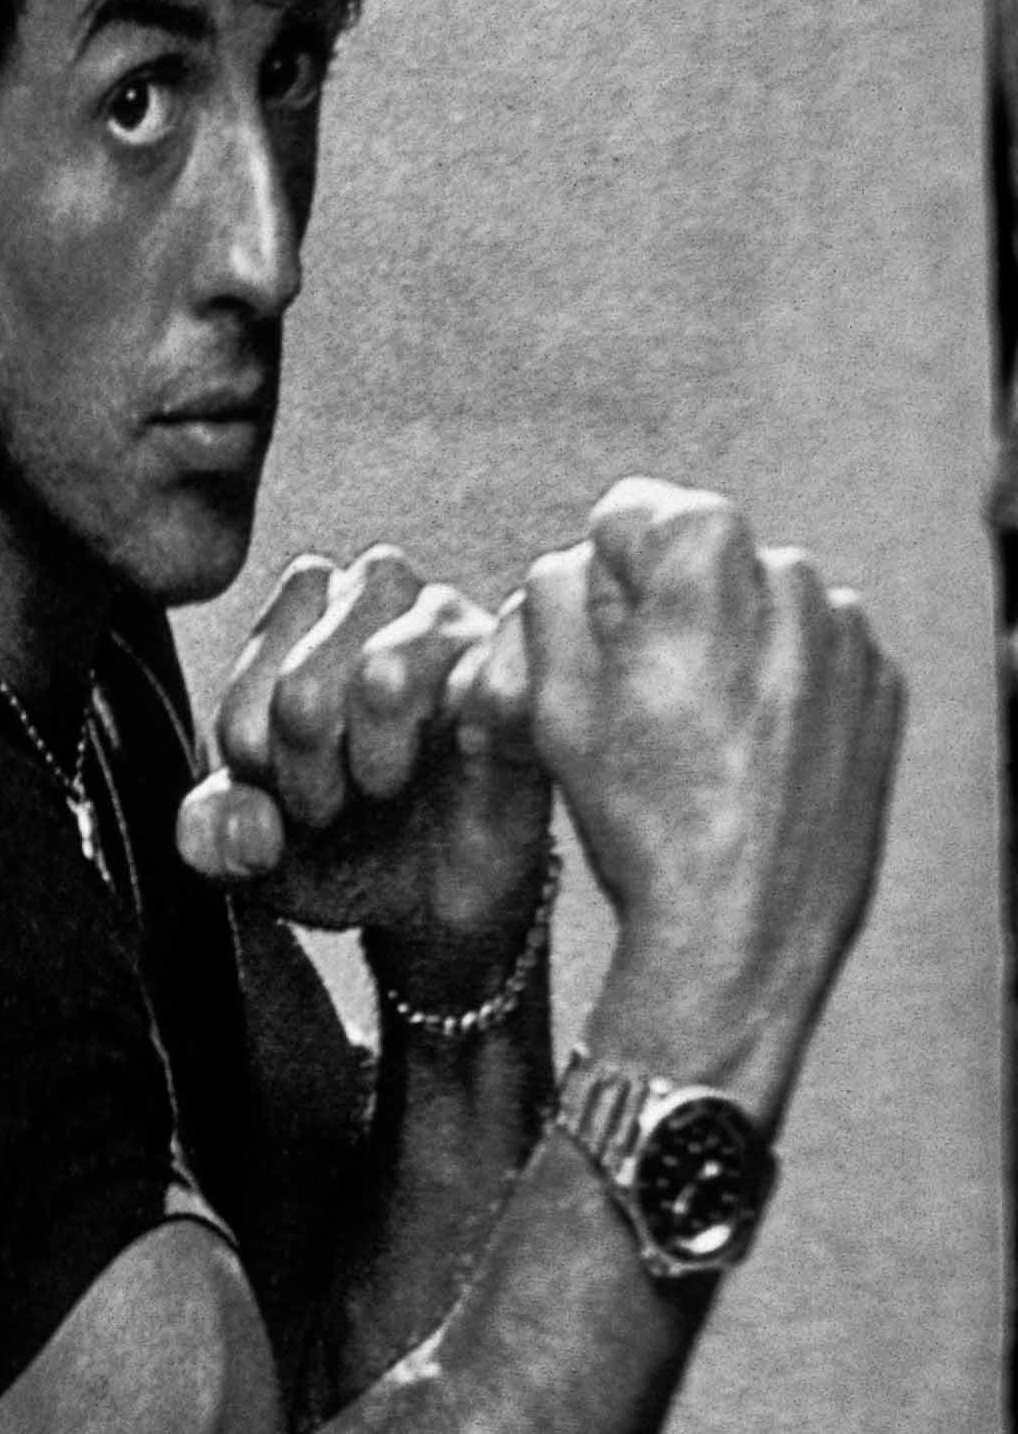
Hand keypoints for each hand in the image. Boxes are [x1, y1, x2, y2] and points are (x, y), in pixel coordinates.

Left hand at [178, 547, 550, 991]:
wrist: (427, 900)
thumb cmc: (334, 844)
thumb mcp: (247, 853)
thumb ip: (212, 835)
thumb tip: (252, 830)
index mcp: (307, 610)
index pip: (261, 649)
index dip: (249, 739)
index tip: (272, 789)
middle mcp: (387, 600)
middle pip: (310, 660)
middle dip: (300, 751)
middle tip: (323, 805)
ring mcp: (465, 634)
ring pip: (385, 667)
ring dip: (367, 752)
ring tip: (379, 789)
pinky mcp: (527, 685)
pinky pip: (499, 680)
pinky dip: (462, 728)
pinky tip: (458, 764)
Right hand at [465, 478, 900, 1115]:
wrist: (742, 925)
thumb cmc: (644, 817)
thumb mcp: (552, 700)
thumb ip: (555, 599)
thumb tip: (580, 565)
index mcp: (708, 563)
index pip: (637, 509)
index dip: (599, 568)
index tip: (593, 629)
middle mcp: (793, 579)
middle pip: (704, 563)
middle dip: (666, 609)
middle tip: (634, 697)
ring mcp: (847, 637)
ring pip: (760, 610)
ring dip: (724, 648)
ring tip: (694, 738)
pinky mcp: (880, 689)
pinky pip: (812, 658)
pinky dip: (776, 688)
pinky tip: (744, 757)